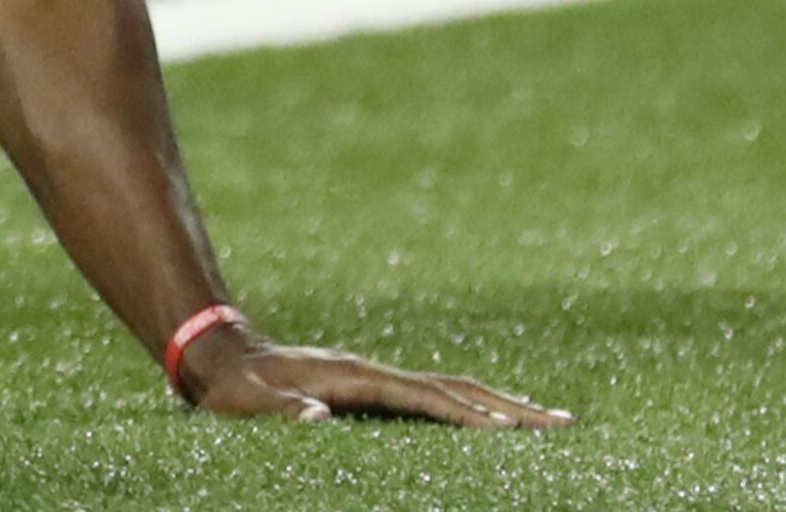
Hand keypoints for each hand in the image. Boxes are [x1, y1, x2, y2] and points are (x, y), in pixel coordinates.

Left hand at [181, 324, 570, 428]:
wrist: (222, 354)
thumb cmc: (236, 390)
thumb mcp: (251, 405)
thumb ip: (283, 413)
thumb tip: (316, 420)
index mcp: (356, 378)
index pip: (428, 398)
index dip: (468, 415)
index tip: (513, 430)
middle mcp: (375, 372)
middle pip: (456, 388)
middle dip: (510, 406)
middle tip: (564, 422)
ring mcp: (376, 377)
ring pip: (451, 389)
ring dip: (498, 404)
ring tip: (545, 421)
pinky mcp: (371, 387)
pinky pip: (433, 397)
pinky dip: (469, 407)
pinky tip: (488, 423)